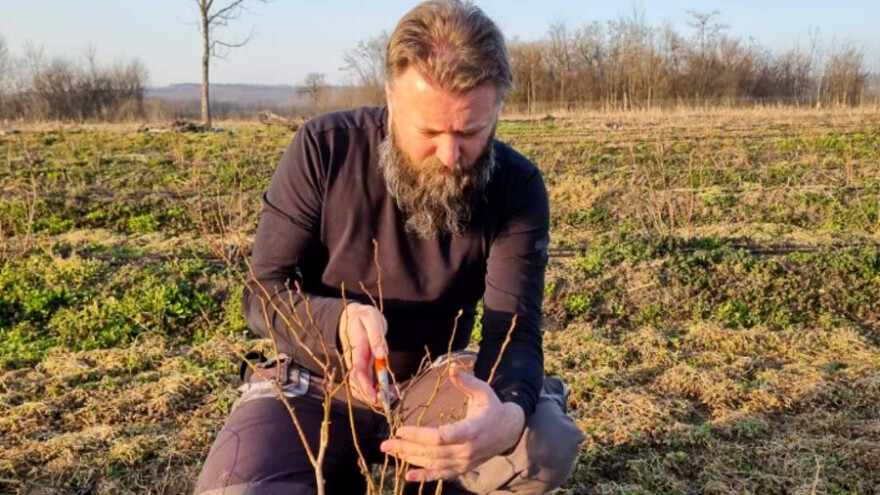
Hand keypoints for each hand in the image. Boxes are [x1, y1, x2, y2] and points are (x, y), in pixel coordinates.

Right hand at [338, 302, 387, 404]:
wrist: (353, 315)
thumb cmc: (364, 317)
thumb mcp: (372, 320)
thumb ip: (376, 337)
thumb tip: (381, 355)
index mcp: (357, 349)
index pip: (358, 372)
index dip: (365, 387)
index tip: (375, 397)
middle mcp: (356, 360)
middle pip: (357, 384)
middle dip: (369, 396)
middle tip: (386, 403)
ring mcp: (359, 364)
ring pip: (361, 385)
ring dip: (374, 394)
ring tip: (392, 396)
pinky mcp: (364, 366)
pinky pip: (368, 380)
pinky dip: (378, 388)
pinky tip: (391, 389)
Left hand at [380, 365, 525, 481]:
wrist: (509, 431)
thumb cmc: (493, 408)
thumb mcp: (483, 391)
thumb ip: (467, 381)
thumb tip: (452, 368)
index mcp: (470, 430)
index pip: (440, 437)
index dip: (418, 435)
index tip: (400, 429)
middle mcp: (466, 450)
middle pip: (431, 452)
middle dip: (406, 448)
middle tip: (385, 444)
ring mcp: (464, 462)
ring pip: (433, 463)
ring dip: (409, 459)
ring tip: (391, 452)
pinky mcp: (462, 468)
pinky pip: (441, 475)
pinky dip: (425, 477)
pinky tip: (408, 476)